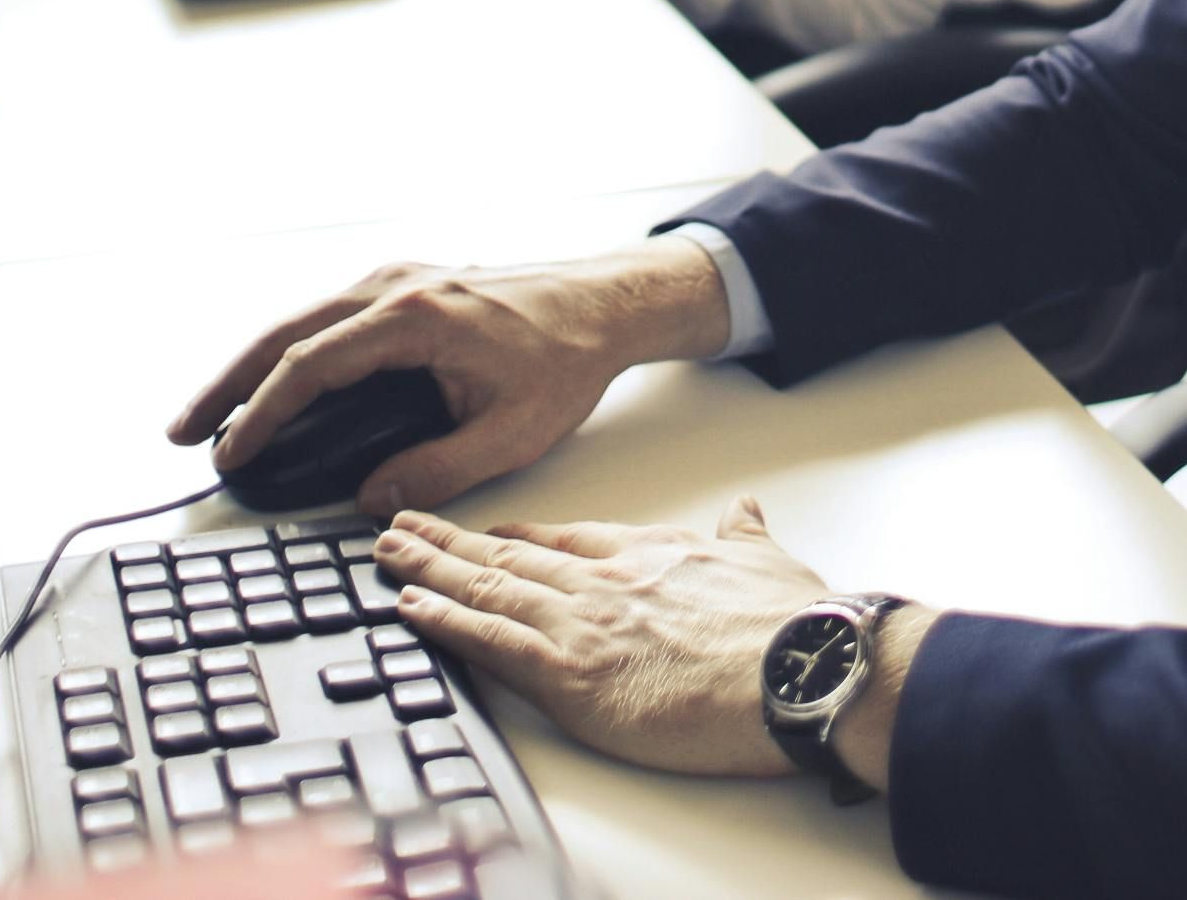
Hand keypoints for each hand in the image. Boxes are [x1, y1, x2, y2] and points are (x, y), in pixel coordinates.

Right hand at [165, 240, 732, 512]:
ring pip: (300, 320)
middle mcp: (396, 286)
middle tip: (181, 433)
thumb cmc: (566, 361)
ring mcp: (397, 279)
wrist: (603, 304)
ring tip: (210, 416)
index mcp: (415, 317)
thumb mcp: (510, 434)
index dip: (261, 415)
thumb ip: (437, 470)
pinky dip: (287, 351)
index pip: (310, 366)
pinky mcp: (403, 286)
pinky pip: (327, 318)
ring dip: (250, 365)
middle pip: (285, 332)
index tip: (229, 455)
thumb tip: (370, 500)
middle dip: (226, 384)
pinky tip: (269, 385)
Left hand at [380, 500, 902, 781]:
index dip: (521, 536)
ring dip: (430, 570)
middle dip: (451, 541)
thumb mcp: (771, 562)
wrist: (799, 666)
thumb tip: (746, 511)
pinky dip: (444, 622)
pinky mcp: (569, 675)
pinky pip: (489, 642)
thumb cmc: (794, 626)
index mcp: (650, 554)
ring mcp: (582, 624)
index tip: (490, 532)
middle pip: (511, 556)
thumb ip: (746, 536)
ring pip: (487, 588)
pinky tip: (409, 608)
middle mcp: (605, 580)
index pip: (569, 538)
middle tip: (403, 526)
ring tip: (387, 552)